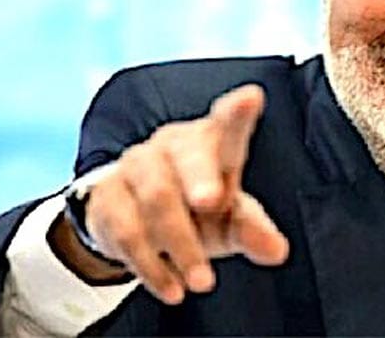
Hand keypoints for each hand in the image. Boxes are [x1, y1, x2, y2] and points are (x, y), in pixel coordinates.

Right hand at [72, 84, 288, 303]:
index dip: (238, 111)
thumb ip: (253, 229)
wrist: (138, 221)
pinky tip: (172, 287)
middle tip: (212, 200)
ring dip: (181, 244)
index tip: (253, 97)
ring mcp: (137, 164)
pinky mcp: (106, 194)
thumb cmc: (198, 210)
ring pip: (157, 198)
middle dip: (199, 176)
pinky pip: (127, 229)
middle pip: (188, 155)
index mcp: (212, 141)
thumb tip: (277, 250)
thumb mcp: (230, 220)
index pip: (227, 122)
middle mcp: (173, 144)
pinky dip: (151, 264)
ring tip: (203, 282)